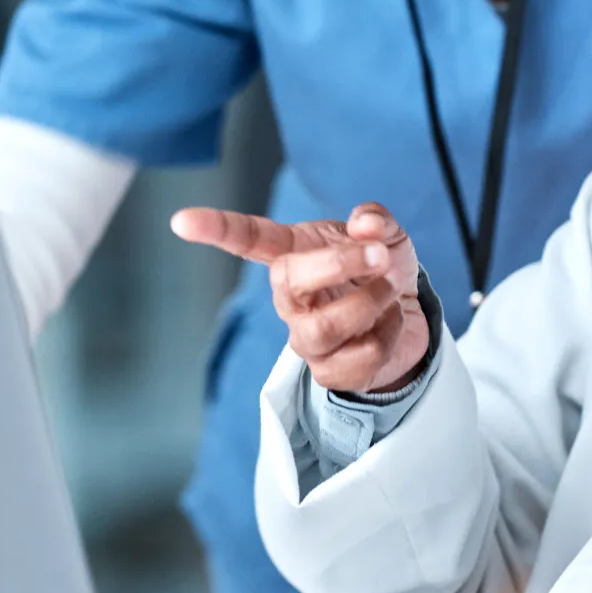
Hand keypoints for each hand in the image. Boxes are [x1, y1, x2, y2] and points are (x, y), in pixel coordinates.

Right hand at [171, 202, 428, 394]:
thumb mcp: (386, 235)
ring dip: (369, 303)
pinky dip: (389, 332)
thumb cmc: (381, 270)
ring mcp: (306, 337)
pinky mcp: (330, 371)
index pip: (249, 240)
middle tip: (379, 256)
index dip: (217, 230)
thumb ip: (376, 221)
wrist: (409, 317)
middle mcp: (291, 299)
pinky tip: (390, 321)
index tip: (182, 221)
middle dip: (336, 265)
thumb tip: (364, 223)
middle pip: (286, 281)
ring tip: (392, 288)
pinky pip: (360, 356)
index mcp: (296, 255)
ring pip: (323, 328)